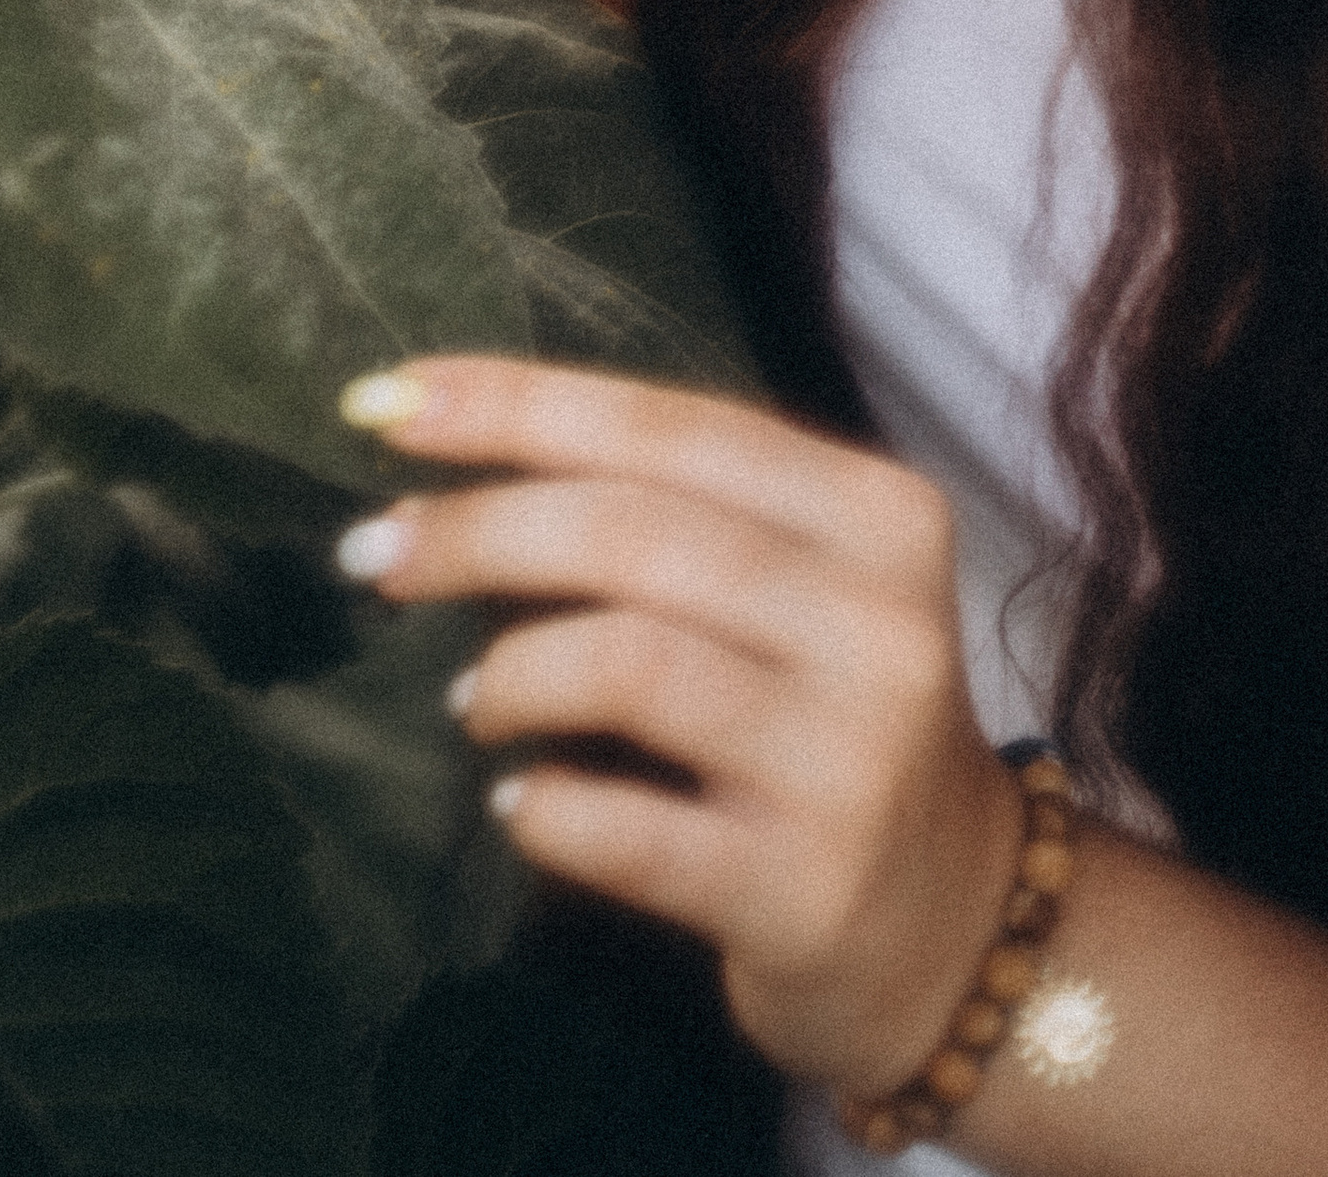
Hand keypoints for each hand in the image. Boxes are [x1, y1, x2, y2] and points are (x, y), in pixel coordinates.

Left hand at [332, 357, 1025, 1097]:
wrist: (955, 924)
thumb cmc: (828, 721)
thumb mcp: (797, 589)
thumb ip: (670, 513)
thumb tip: (448, 455)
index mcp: (875, 515)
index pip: (669, 424)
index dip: (515, 403)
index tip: (382, 403)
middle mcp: (877, 622)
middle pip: (636, 534)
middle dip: (476, 529)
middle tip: (372, 553)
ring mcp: (848, 760)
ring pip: (630, 664)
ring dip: (512, 673)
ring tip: (472, 704)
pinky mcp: (805, 889)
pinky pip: (632, 832)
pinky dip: (548, 811)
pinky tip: (521, 808)